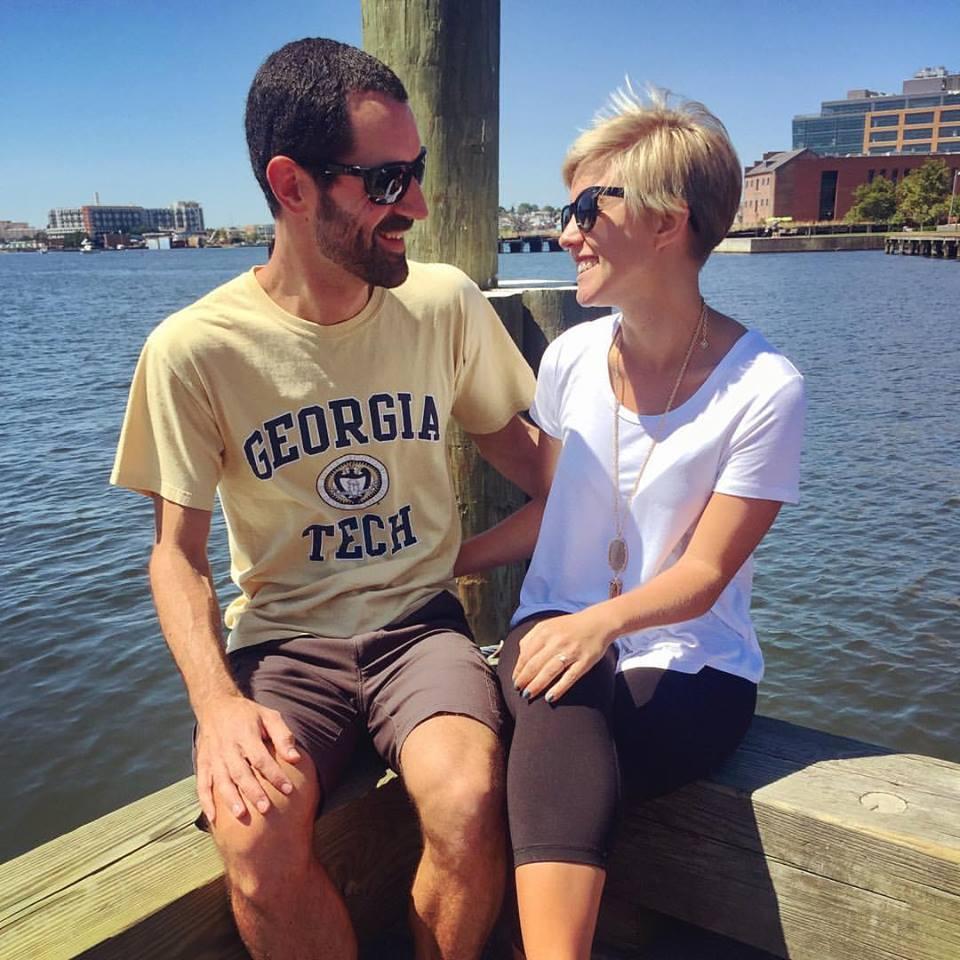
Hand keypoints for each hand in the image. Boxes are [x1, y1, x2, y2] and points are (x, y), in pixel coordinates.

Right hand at [194, 695, 300, 824]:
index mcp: (246, 735)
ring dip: (230, 799)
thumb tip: (295, 758)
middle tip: (266, 808)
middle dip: (253, 791)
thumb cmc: (248, 713)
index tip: (288, 789)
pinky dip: (206, 801)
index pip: (261, 758)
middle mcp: (228, 747)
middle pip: (241, 772)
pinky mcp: (202, 763)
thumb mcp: (269, 716)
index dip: (274, 774)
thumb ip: (283, 736)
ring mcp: (213, 756)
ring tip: (240, 814)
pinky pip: (202, 784)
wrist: (215, 705)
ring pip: (221, 780)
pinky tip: (213, 818)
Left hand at [512, 606, 618, 703]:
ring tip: (528, 695)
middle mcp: (557, 641)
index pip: (526, 654)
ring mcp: (571, 651)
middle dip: (524, 679)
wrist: (598, 622)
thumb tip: (520, 657)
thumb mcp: (548, 625)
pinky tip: (549, 698)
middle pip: (534, 664)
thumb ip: (532, 638)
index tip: (515, 680)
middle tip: (519, 690)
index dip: (518, 669)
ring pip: (549, 672)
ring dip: (536, 685)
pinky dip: (558, 688)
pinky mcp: (584, 661)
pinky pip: (569, 677)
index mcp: (545, 631)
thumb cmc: (569, 627)